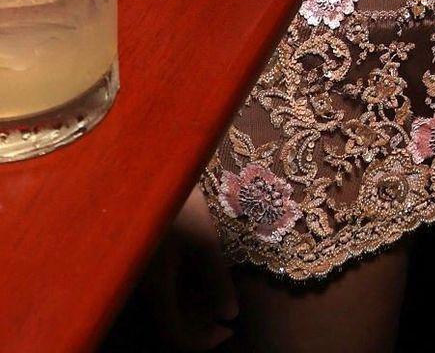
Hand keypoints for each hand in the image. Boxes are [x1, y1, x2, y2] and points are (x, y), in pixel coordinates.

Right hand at [147, 185, 238, 350]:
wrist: (143, 166)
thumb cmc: (175, 198)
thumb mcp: (204, 238)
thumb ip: (217, 279)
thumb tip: (230, 314)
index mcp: (155, 286)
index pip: (175, 333)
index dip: (203, 340)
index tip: (230, 330)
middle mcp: (139, 286)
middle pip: (169, 320)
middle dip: (201, 320)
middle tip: (228, 305)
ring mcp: (137, 272)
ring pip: (165, 304)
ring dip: (193, 303)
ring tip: (218, 285)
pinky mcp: (139, 258)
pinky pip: (159, 287)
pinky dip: (182, 288)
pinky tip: (198, 270)